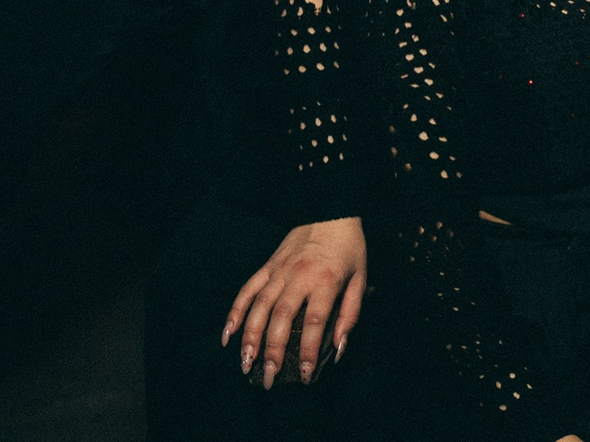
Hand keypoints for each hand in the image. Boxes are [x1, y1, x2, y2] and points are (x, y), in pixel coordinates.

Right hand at [222, 215, 366, 387]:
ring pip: (259, 308)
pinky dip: (235, 313)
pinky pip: (246, 291)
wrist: (331, 211)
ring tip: (245, 364)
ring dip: (250, 338)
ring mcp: (279, 271)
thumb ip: (351, 314)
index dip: (309, 352)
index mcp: (326, 280)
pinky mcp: (267, 267)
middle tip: (269, 378)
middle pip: (281, 319)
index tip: (305, 375)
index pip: (315, 323)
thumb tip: (339, 347)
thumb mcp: (360, 278)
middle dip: (273, 352)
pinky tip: (228, 335)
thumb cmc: (349, 248)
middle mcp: (299, 277)